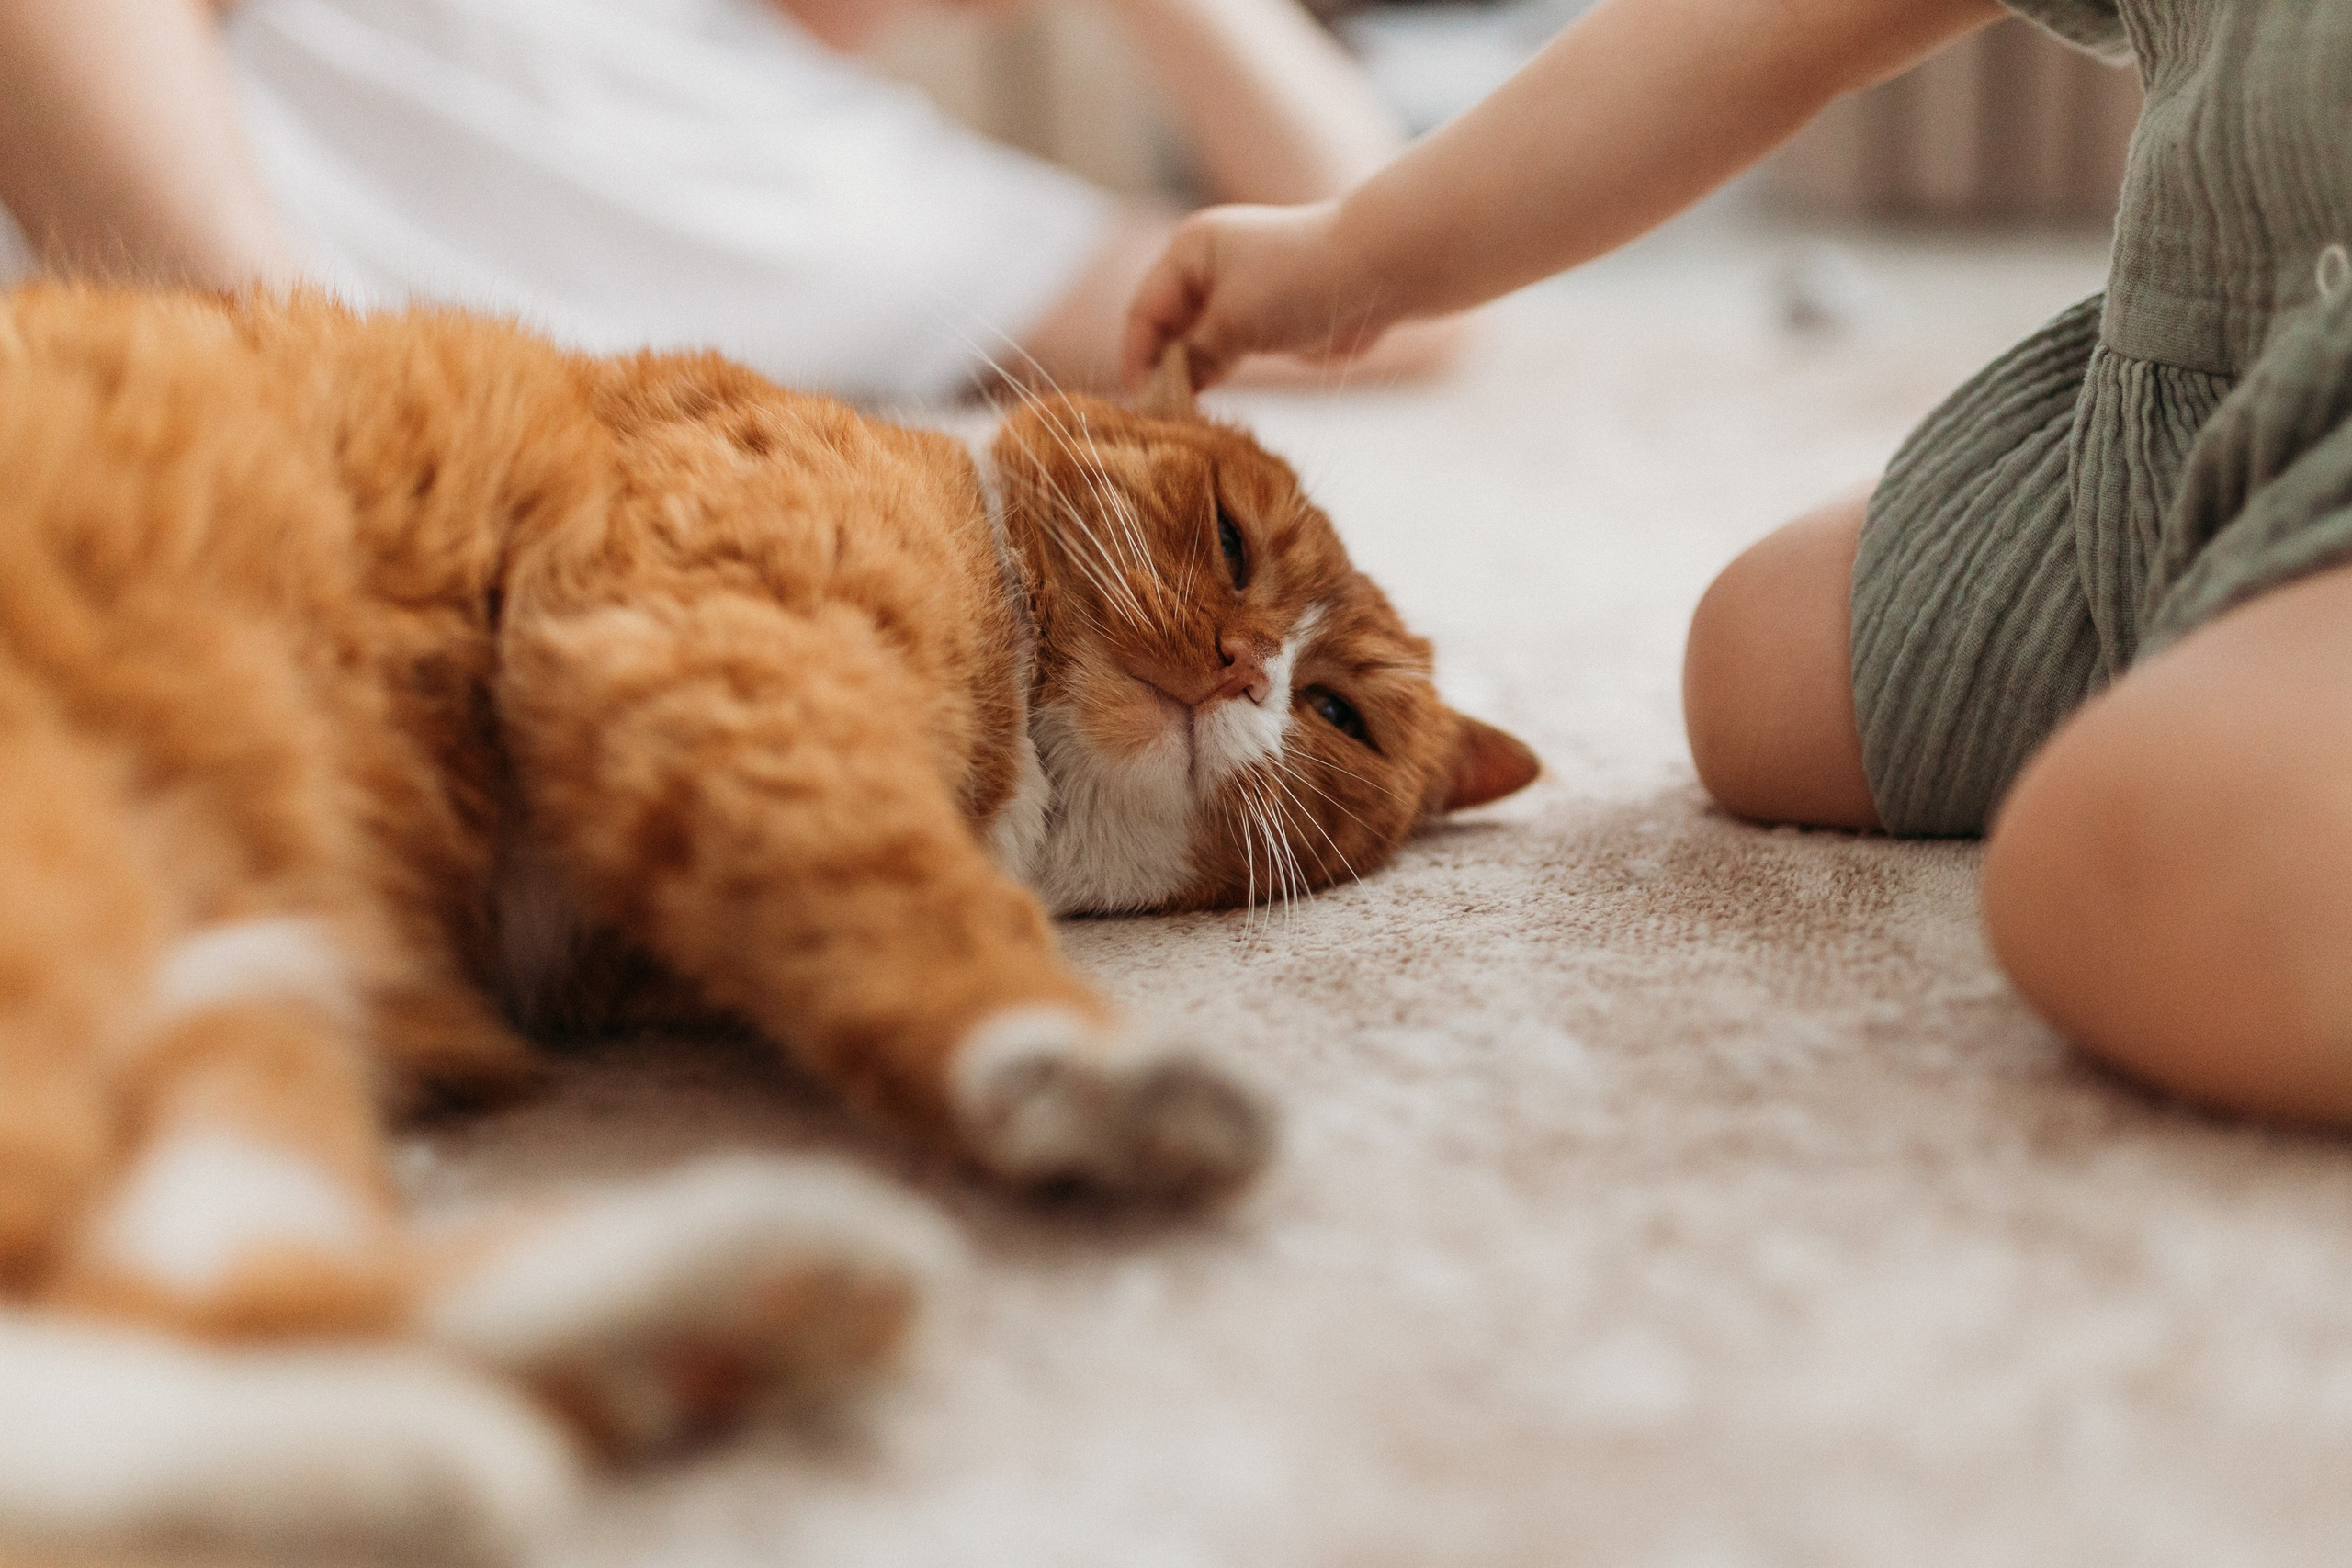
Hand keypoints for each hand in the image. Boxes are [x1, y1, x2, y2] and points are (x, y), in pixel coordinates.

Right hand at [1120, 199, 1397, 390]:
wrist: (1376, 275)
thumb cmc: (1299, 284)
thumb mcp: (1234, 322)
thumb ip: (1193, 358)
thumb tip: (1164, 392)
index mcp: (1189, 251)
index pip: (1144, 310)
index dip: (1137, 357)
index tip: (1139, 402)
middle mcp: (1206, 269)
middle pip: (1164, 327)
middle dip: (1159, 369)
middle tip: (1157, 416)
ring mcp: (1234, 295)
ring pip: (1193, 343)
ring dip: (1186, 377)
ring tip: (1180, 415)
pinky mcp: (1260, 321)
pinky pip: (1222, 353)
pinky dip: (1213, 376)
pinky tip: (1208, 404)